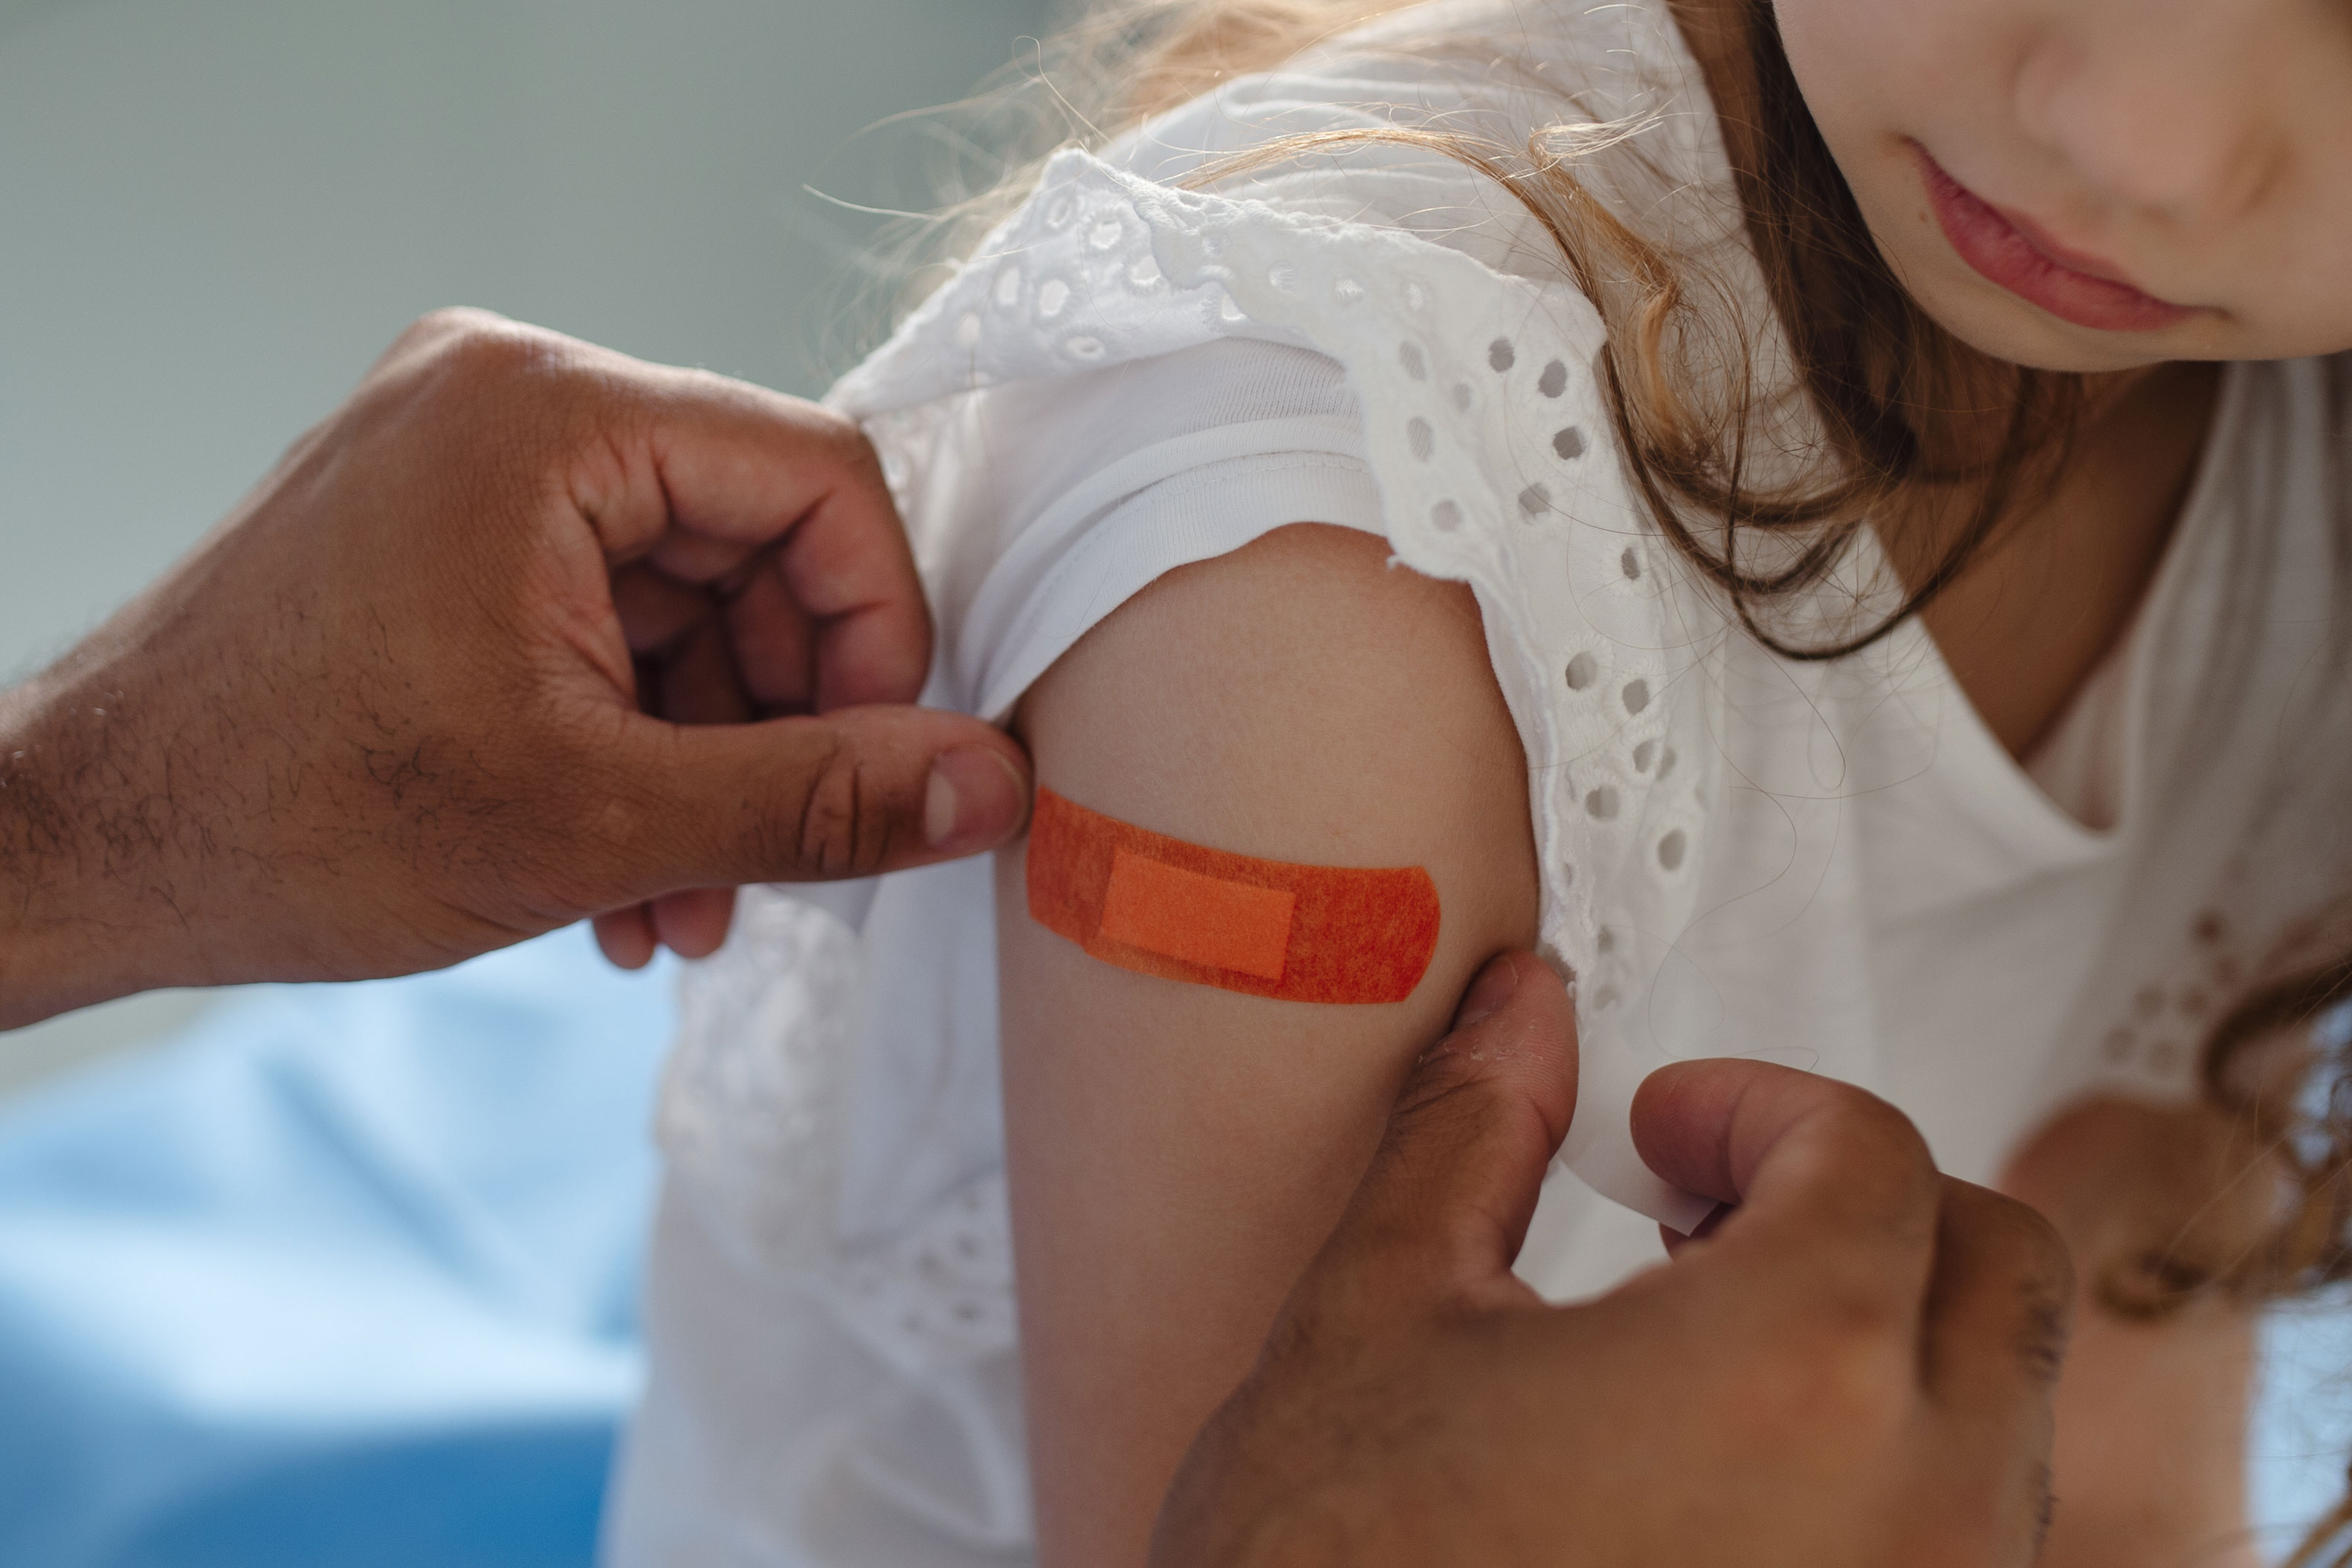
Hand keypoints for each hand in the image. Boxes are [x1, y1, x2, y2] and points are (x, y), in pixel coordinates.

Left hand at [0, 310, 1029, 1026]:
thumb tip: (993, 785)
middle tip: (774, 871)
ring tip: (677, 907)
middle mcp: (511, 406)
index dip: (879, 638)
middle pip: (754, 549)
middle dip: (781, 729)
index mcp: (547, 417)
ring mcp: (471, 468)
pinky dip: (637, 746)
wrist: (75, 850)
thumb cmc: (287, 816)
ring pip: (686, 607)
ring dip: (711, 766)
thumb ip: (818, 799)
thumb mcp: (594, 821)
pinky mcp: (446, 536)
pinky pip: (607, 625)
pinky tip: (620, 874)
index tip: (882, 773)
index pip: (817, 482)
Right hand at [1155, 954, 2070, 1566]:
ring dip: (1887, 1336)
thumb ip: (1473, 1133)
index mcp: (1795, 1374)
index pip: (1872, 1155)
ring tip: (1713, 1339)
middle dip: (1868, 1199)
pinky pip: (1957, 1544)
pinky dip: (1886, 1470)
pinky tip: (1733, 1472)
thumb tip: (1519, 1019)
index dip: (1757, 1105)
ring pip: (2000, 1418)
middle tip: (1722, 1203)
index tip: (1670, 1128)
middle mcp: (1911, 1516)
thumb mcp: (1377, 1312)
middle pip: (1998, 1268)